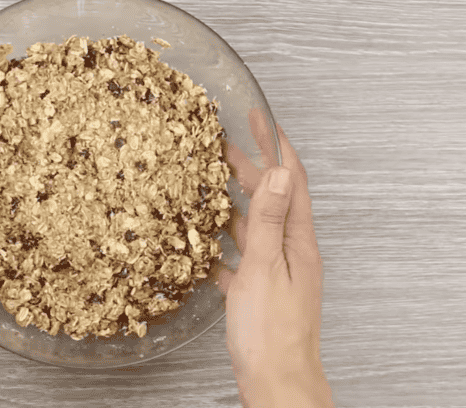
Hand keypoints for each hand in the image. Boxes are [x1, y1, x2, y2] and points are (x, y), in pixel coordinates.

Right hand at [219, 111, 333, 407]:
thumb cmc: (269, 330)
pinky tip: (202, 242)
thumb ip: (267, 220)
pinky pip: (239, 257)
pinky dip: (222, 243)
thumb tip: (277, 171)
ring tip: (209, 183)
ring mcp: (274, 271)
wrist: (274, 381)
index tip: (258, 117)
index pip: (289, 178)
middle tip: (223, 144)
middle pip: (270, 197)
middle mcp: (289, 250)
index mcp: (296, 240)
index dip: (275, 144)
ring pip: (252, 225)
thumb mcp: (265, 267)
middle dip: (249, 166)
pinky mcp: (258, 290)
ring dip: (232, 202)